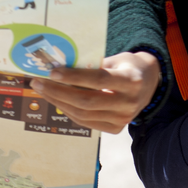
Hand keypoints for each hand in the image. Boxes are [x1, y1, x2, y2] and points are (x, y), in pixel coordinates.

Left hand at [30, 51, 160, 133]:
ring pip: (83, 115)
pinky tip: (57, 100)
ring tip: (43, 91)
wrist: (149, 83)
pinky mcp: (116, 128)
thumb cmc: (128, 66)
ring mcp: (123, 119)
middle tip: (38, 82)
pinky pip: (86, 122)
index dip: (74, 77)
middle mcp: (128, 103)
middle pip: (87, 101)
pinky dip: (69, 112)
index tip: (53, 72)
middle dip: (58, 92)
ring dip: (59, 103)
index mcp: (131, 81)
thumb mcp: (116, 59)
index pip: (98, 80)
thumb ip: (93, 64)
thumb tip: (61, 66)